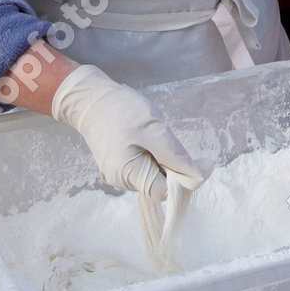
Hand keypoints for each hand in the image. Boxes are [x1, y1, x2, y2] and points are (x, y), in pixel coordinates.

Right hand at [52, 65, 207, 198]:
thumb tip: (199, 176)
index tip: (184, 156)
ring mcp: (117, 174)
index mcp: (129, 176)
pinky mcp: (116, 164)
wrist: (90, 98)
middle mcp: (121, 182)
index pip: (165, 192)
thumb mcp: (154, 128)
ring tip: (147, 133)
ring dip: (158, 157)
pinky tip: (140, 136)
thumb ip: (176, 156)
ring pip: (151, 173)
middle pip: (158, 184)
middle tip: (161, 137)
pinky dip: (148, 153)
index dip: (180, 179)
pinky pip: (141, 165)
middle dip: (168, 164)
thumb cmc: (121, 110)